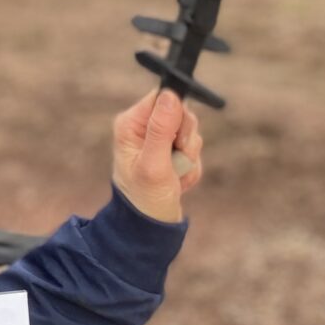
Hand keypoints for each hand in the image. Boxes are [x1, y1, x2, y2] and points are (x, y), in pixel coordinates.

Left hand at [112, 87, 202, 223]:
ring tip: (175, 176)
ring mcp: (157, 140)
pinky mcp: (169, 153)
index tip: (178, 140)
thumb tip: (171, 95)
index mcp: (131, 124)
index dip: (178, 116)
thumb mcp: (154, 165)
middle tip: (175, 162)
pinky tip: (178, 181)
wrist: (149, 228)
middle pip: (181, 114)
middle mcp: (142, 128)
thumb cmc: (145, 199)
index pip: (163, 98)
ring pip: (190, 134)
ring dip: (189, 158)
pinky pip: (192, 151)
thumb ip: (161, 129)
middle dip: (186, 142)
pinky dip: (191, 168)